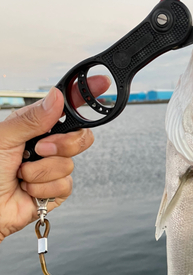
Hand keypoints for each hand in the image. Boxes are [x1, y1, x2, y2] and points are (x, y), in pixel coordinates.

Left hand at [0, 76, 109, 242]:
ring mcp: (51, 168)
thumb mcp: (4, 138)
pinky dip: (44, 189)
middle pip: (79, 137)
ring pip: (69, 164)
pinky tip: (28, 189)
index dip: (84, 95)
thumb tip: (56, 97)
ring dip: (42, 172)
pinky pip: (66, 185)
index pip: (65, 107)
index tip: (102, 83)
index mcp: (34, 126)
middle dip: (62, 145)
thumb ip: (33, 119)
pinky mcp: (55, 190)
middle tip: (39, 149)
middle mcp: (46, 145)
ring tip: (21, 175)